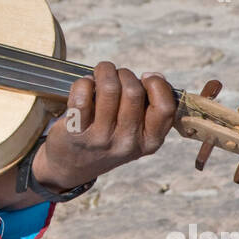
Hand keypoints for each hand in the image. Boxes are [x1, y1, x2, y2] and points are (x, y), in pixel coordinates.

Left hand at [33, 63, 175, 190]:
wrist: (73, 166)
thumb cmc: (109, 139)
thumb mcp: (137, 132)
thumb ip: (150, 106)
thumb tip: (155, 76)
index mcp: (149, 142)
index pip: (165, 108)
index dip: (157, 85)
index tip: (145, 79)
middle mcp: (127, 142)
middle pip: (134, 92)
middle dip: (124, 74)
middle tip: (116, 76)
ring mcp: (101, 138)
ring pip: (109, 89)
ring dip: (105, 72)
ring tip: (101, 74)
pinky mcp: (76, 132)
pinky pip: (82, 96)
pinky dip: (83, 83)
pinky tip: (86, 86)